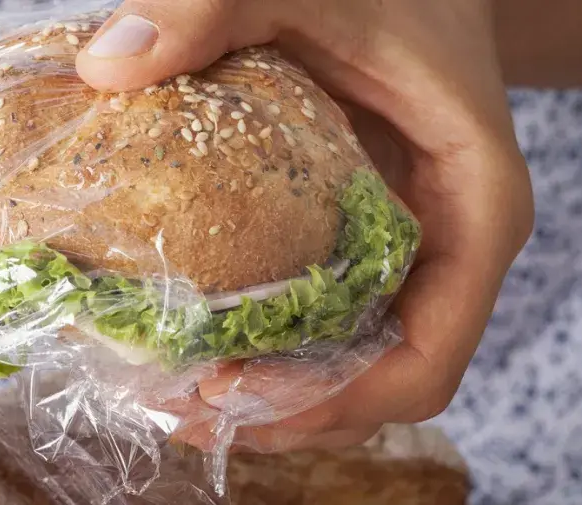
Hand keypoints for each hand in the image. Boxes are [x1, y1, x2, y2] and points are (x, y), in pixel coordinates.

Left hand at [76, 0, 533, 450]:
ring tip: (168, 394)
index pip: (428, 355)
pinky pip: (315, 319)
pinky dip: (257, 345)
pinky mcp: (354, 242)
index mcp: (472, 207)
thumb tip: (109, 67)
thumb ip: (213, 7)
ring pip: (344, 364)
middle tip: (177, 407)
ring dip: (263, 393)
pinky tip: (182, 343)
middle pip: (377, 381)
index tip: (235, 392)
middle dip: (282, 411)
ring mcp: (399, 253)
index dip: (336, 400)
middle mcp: (444, 249)